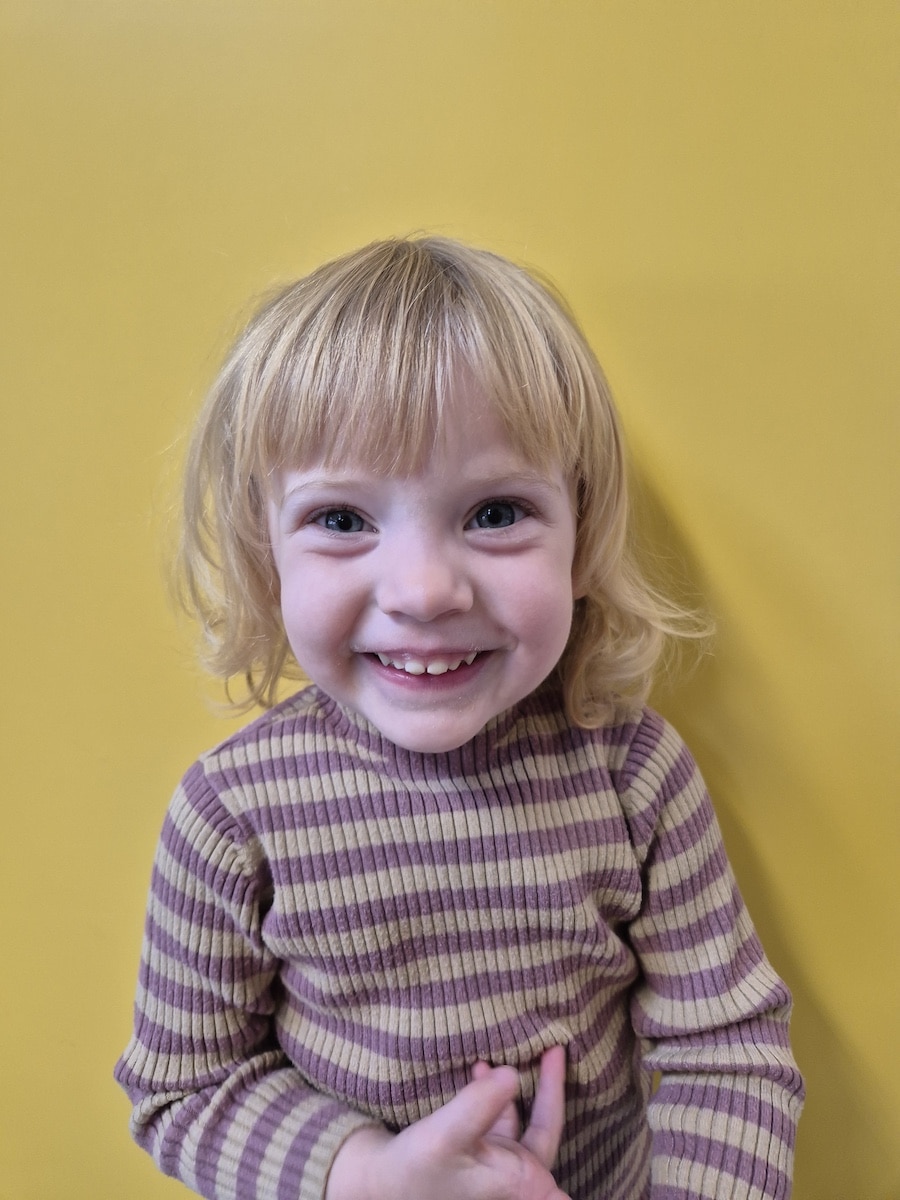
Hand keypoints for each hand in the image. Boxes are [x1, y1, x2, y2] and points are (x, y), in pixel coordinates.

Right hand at [325, 1046, 568, 1199]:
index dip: (563, 1102)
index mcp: (521, 1184)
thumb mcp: (445, 1136)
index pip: (554, 1137)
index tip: (566, 1061)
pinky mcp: (482, 1158)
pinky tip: (480, 1070)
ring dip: (514, 1087)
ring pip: (522, 1121)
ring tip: (505, 1051)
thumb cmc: (413, 1170)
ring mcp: (500, 1168)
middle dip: (548, 1086)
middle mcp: (517, 1180)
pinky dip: (493, 1094)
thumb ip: (480, 1105)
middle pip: (546, 1126)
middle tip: (553, 1047)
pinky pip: (498, 1120)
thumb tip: (513, 1074)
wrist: (377, 1184)